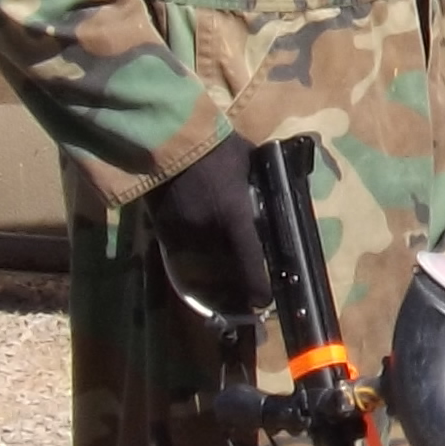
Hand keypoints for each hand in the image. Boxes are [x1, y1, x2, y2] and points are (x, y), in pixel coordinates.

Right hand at [145, 133, 270, 321]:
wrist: (164, 139)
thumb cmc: (215, 146)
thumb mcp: (251, 162)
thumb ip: (264, 184)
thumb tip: (282, 194)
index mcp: (233, 214)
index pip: (249, 260)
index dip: (257, 286)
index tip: (264, 301)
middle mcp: (207, 231)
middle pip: (224, 271)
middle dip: (236, 290)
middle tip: (249, 306)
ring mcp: (181, 233)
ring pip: (201, 268)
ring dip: (215, 282)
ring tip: (228, 297)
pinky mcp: (162, 231)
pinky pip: (181, 257)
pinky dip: (192, 268)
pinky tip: (201, 275)